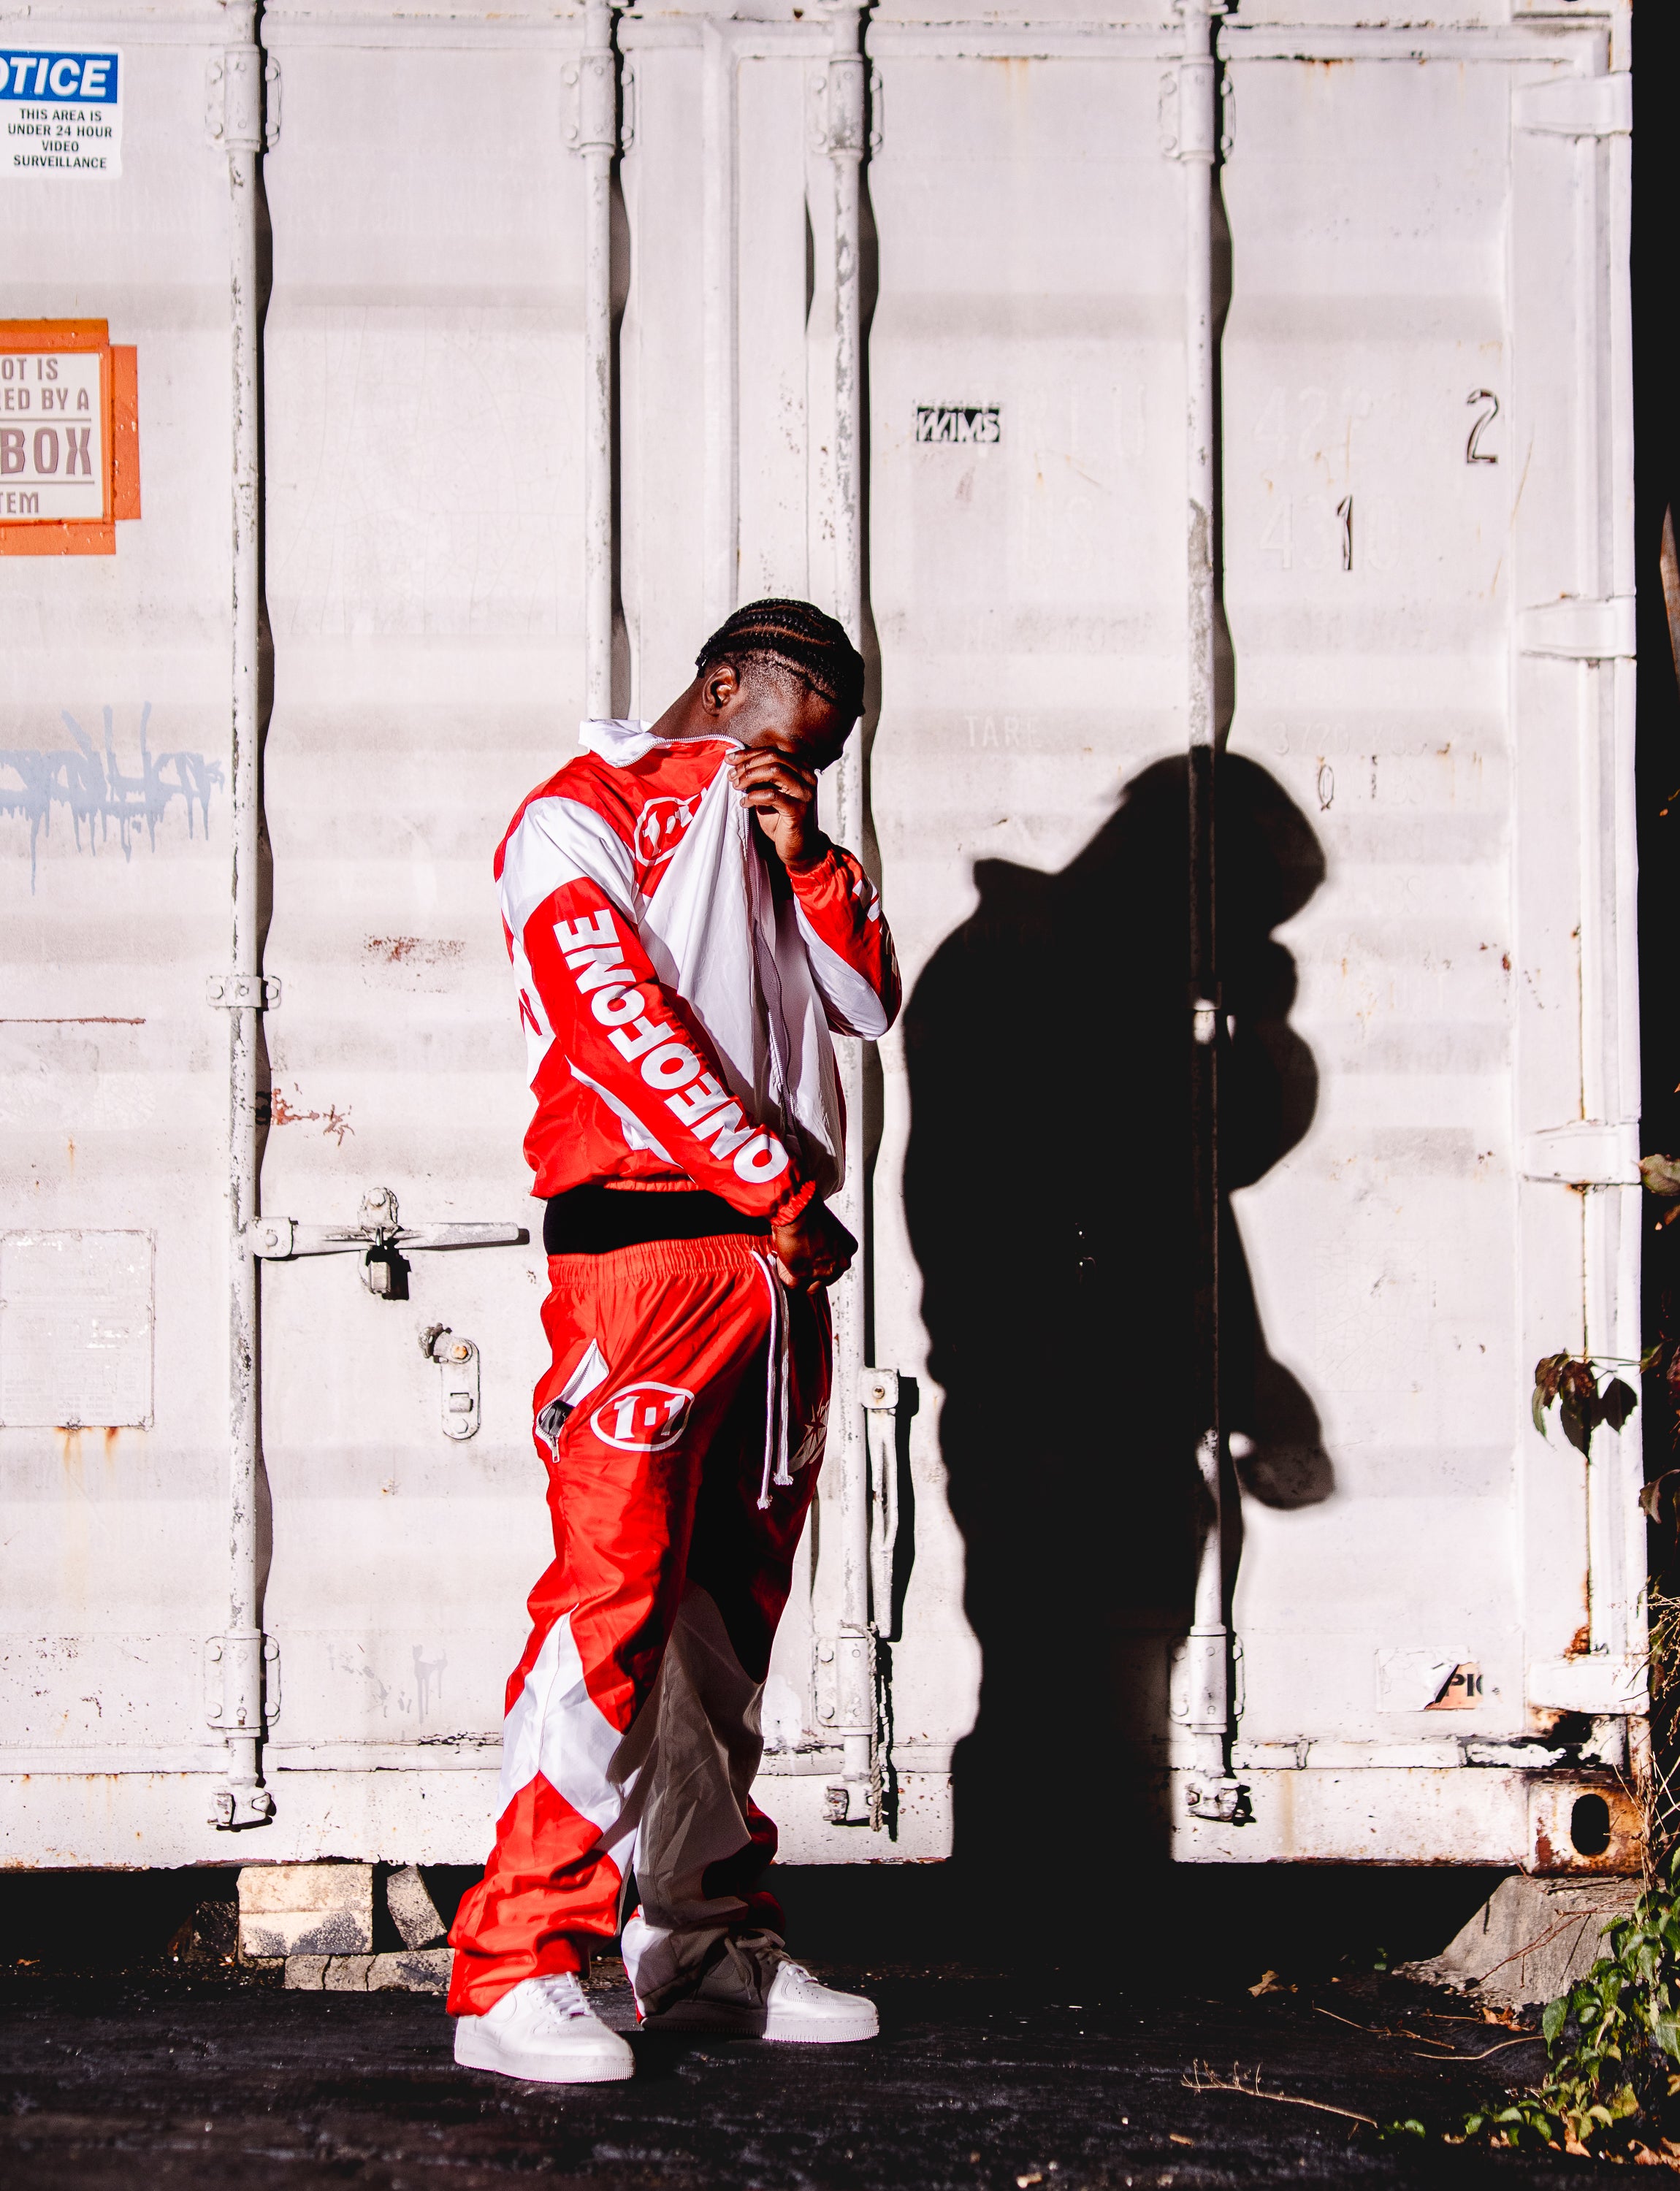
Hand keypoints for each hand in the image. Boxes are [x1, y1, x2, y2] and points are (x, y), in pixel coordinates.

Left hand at [730, 746, 827, 869]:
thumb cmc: (782, 821)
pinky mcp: (799, 810)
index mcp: (801, 769)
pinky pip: (773, 795)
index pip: (773, 752)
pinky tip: (744, 802)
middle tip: (731, 775)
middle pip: (773, 757)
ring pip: (775, 771)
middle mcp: (807, 777)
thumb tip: (737, 764)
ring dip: (750, 777)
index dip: (748, 753)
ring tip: (737, 786)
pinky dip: (754, 796)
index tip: (730, 758)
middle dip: (748, 764)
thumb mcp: (768, 794)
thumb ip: (760, 778)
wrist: (799, 848)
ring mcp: (805, 793)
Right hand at [771, 1199, 855, 1291]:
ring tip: (792, 1265)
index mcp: (849, 1248)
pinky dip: (786, 1276)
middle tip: (803, 1262)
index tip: (815, 1257)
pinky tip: (783, 1265)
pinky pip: (793, 1284)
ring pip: (811, 1286)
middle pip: (827, 1278)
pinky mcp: (803, 1275)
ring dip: (802, 1278)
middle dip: (815, 1272)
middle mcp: (839, 1262)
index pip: (838, 1265)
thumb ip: (827, 1242)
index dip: (824, 1262)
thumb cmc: (811, 1210)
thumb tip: (815, 1246)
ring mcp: (822, 1271)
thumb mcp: (829, 1225)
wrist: (797, 1209)